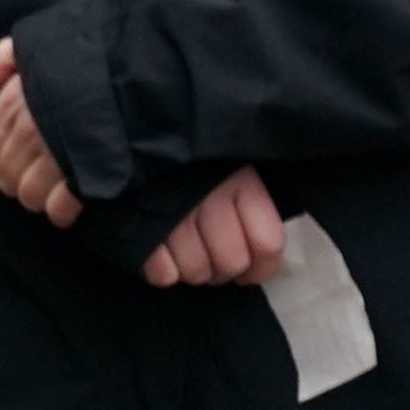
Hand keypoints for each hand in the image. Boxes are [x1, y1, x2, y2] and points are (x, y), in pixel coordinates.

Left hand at [0, 39, 79, 226]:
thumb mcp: (37, 43)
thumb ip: (2, 61)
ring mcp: (57, 153)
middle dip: (15, 182)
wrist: (141, 68)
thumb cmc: (87, 55)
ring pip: (29, 195)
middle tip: (30, 180)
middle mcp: (29, 130)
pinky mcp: (87, 173)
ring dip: (36, 199)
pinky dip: (60, 213)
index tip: (6, 159)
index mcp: (13, 102)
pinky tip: (65, 211)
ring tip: (48, 195)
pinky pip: (60, 207)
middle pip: (5, 176)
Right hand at [143, 165, 286, 290]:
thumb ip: (251, 207)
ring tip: (185, 256)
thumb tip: (259, 253)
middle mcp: (213, 197)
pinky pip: (162, 272)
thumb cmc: (197, 162)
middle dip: (222, 271)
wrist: (141, 137)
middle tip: (211, 261)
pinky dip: (163, 271)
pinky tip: (162, 255)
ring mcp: (176, 213)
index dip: (261, 267)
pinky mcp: (141, 226)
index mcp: (242, 182)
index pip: (268, 244)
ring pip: (197, 271)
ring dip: (192, 272)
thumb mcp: (234, 169)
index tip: (249, 271)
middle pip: (231, 262)